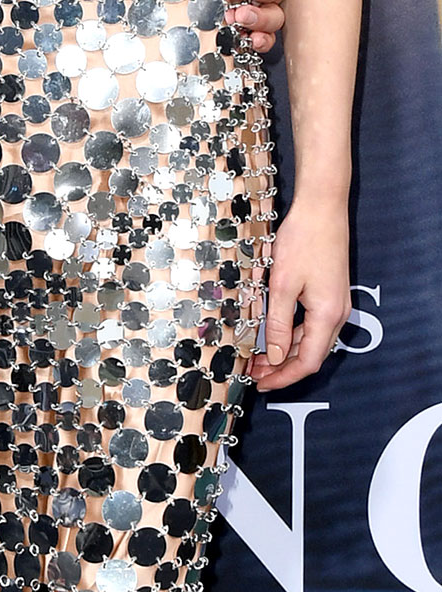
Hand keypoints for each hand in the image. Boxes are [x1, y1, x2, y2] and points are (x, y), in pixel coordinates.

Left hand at [250, 198, 350, 391]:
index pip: (307, 362)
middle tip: (254, 372)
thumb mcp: (282, 285)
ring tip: (259, 355)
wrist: (322, 208)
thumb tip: (275, 357)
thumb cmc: (303, 240)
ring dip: (286, 351)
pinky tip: (274, 332)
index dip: (284, 377)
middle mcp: (336, 314)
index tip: (261, 383)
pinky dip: (292, 333)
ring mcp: (335, 303)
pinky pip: (312, 323)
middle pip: (311, 354)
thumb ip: (278, 324)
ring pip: (311, 340)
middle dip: (282, 367)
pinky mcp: (329, 292)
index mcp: (327, 315)